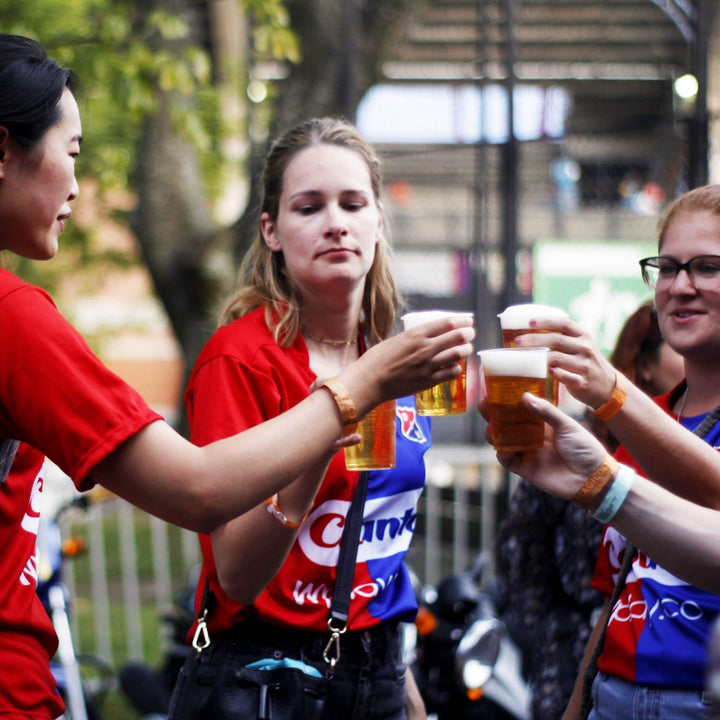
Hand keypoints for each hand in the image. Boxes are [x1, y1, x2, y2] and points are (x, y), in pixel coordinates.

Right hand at [341, 315, 474, 412]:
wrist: (369, 381)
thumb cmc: (376, 360)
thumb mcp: (395, 341)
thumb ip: (412, 339)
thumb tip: (425, 338)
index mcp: (415, 334)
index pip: (446, 323)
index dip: (461, 320)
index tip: (468, 320)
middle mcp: (425, 348)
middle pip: (457, 337)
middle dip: (468, 334)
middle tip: (470, 334)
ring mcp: (428, 365)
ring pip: (457, 354)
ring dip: (465, 350)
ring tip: (466, 349)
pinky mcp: (428, 382)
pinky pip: (451, 373)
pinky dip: (456, 368)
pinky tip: (454, 367)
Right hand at [487, 393, 607, 500]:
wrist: (593, 477)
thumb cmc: (584, 448)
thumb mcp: (567, 425)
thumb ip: (547, 412)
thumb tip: (525, 396)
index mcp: (541, 422)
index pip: (518, 408)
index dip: (505, 400)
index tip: (494, 390)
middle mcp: (530, 435)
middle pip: (505, 423)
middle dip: (493, 414)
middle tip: (485, 406)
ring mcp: (526, 451)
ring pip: (502, 440)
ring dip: (493, 433)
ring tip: (491, 428)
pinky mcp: (525, 468)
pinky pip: (507, 460)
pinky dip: (502, 454)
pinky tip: (502, 448)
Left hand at [514, 316, 616, 408]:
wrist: (608, 385)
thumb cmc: (585, 361)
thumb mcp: (580, 345)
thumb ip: (562, 337)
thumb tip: (529, 332)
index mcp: (582, 335)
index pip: (563, 323)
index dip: (545, 321)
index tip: (529, 322)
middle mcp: (584, 347)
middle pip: (556, 340)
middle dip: (534, 340)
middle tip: (517, 341)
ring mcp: (584, 365)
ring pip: (558, 358)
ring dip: (538, 358)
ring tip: (523, 358)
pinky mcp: (582, 382)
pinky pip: (567, 377)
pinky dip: (556, 374)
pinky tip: (547, 372)